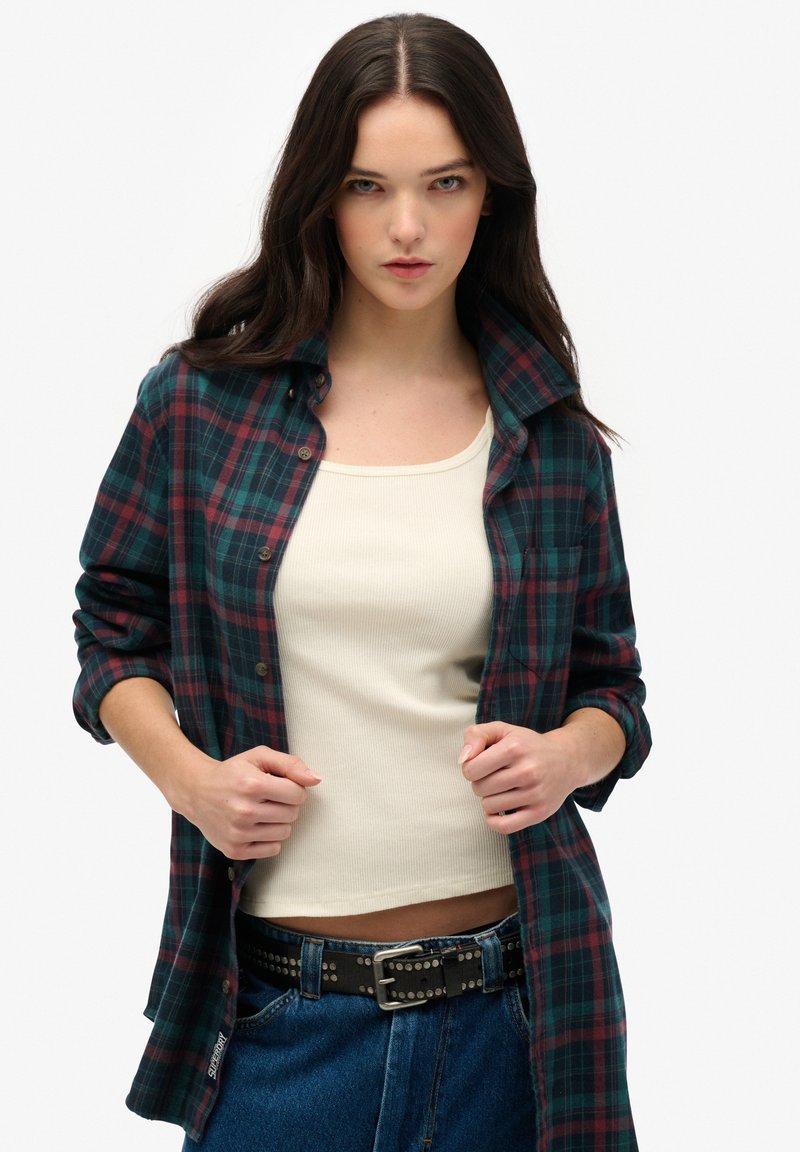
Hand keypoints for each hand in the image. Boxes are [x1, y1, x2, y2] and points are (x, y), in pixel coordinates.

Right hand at [175, 746, 321, 859]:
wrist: (197, 792)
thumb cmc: (234, 772)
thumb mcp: (260, 757)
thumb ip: (291, 764)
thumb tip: (316, 779)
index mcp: (252, 784)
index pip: (298, 794)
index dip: (293, 788)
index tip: (279, 785)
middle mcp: (244, 811)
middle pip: (292, 814)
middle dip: (286, 804)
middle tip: (268, 797)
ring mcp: (238, 833)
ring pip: (285, 832)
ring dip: (279, 821)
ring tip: (262, 811)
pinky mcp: (235, 850)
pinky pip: (273, 849)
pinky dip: (269, 838)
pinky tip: (256, 826)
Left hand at [460, 721, 583, 833]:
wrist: (567, 759)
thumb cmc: (527, 745)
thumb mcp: (502, 730)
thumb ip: (476, 735)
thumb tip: (463, 760)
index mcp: (514, 748)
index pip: (471, 769)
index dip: (470, 768)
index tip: (481, 765)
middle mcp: (527, 771)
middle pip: (479, 788)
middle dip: (481, 783)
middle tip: (495, 776)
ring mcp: (535, 793)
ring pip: (489, 806)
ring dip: (489, 799)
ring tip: (502, 789)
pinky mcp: (540, 812)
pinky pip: (504, 826)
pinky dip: (493, 820)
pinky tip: (498, 809)